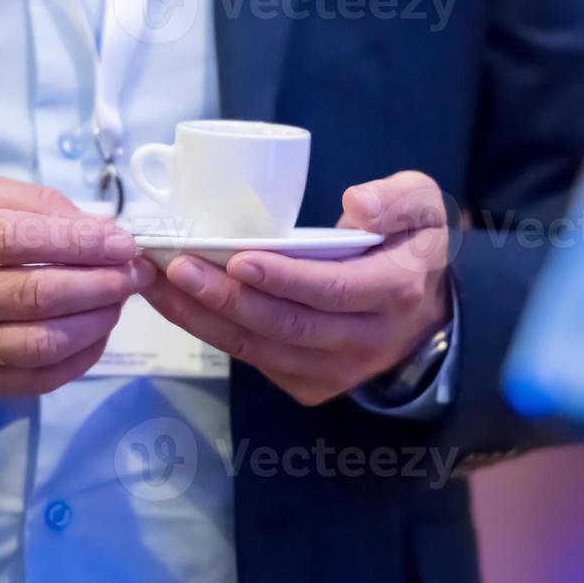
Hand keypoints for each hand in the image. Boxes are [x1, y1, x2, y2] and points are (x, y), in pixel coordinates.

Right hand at [0, 170, 151, 402]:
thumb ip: (21, 201)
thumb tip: (89, 223)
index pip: (16, 240)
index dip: (78, 241)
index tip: (121, 240)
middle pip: (36, 294)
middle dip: (100, 282)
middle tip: (134, 271)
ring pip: (40, 343)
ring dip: (95, 322)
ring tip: (120, 300)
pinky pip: (34, 380)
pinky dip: (78, 359)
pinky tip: (96, 334)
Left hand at [140, 171, 451, 405]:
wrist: (423, 315)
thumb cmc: (409, 247)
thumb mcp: (424, 208)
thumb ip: (399, 198)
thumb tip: (357, 204)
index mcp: (394, 292)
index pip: (333, 290)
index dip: (285, 278)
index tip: (238, 259)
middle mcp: (364, 341)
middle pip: (287, 324)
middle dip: (226, 298)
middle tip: (176, 266)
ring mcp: (335, 370)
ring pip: (260, 347)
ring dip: (202, 318)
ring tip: (158, 283)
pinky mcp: (308, 384)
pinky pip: (253, 358)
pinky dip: (210, 331)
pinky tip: (175, 303)